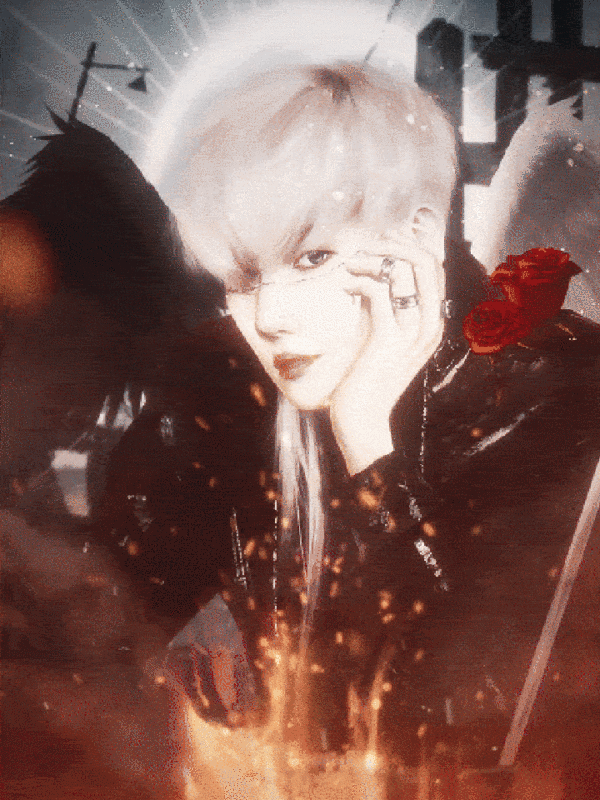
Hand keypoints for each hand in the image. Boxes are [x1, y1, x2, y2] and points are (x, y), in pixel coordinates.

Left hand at [329, 231, 444, 474]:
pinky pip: (378, 291)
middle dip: (397, 245)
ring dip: (372, 260)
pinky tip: (344, 286)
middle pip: (427, 263)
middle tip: (370, 244)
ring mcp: (412, 333)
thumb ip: (380, 303)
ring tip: (351, 266)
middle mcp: (430, 326)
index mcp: (433, 324)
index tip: (388, 238)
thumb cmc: (366, 376)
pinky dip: (358, 281)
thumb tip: (370, 270)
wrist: (362, 417)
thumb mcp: (378, 332)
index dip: (414, 246)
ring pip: (403, 272)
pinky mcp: (388, 339)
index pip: (437, 270)